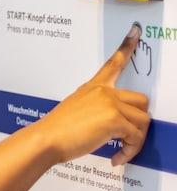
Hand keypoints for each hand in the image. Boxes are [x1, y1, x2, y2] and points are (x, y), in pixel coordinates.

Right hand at [33, 24, 149, 166]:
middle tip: (127, 138)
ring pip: (142, 122)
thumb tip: (110, 125)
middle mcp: (104, 92)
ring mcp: (110, 104)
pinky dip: (130, 151)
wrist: (47, 139)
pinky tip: (115, 158)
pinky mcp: (115, 119)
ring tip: (120, 152)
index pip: (113, 64)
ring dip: (135, 141)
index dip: (127, 47)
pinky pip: (136, 137)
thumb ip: (94, 110)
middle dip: (139, 122)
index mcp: (93, 88)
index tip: (136, 31)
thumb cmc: (57, 131)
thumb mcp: (75, 111)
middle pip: (142, 101)